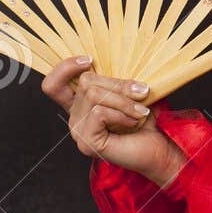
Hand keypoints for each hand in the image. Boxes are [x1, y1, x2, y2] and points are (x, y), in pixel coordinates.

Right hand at [41, 57, 185, 187]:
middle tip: (142, 93)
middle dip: (118, 85)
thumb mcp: (129, 95)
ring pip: (93, 95)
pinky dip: (121, 114)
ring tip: (141, 111)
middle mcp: (75, 117)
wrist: (157, 153)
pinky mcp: (87, 141)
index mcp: (80, 105)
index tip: (89, 59)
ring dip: (124, 101)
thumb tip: (118, 64)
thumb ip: (117, 81)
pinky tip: (133, 123)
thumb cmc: (144, 123)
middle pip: (85, 82)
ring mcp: (78, 131)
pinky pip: (99, 113)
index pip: (54, 84)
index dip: (65, 67)